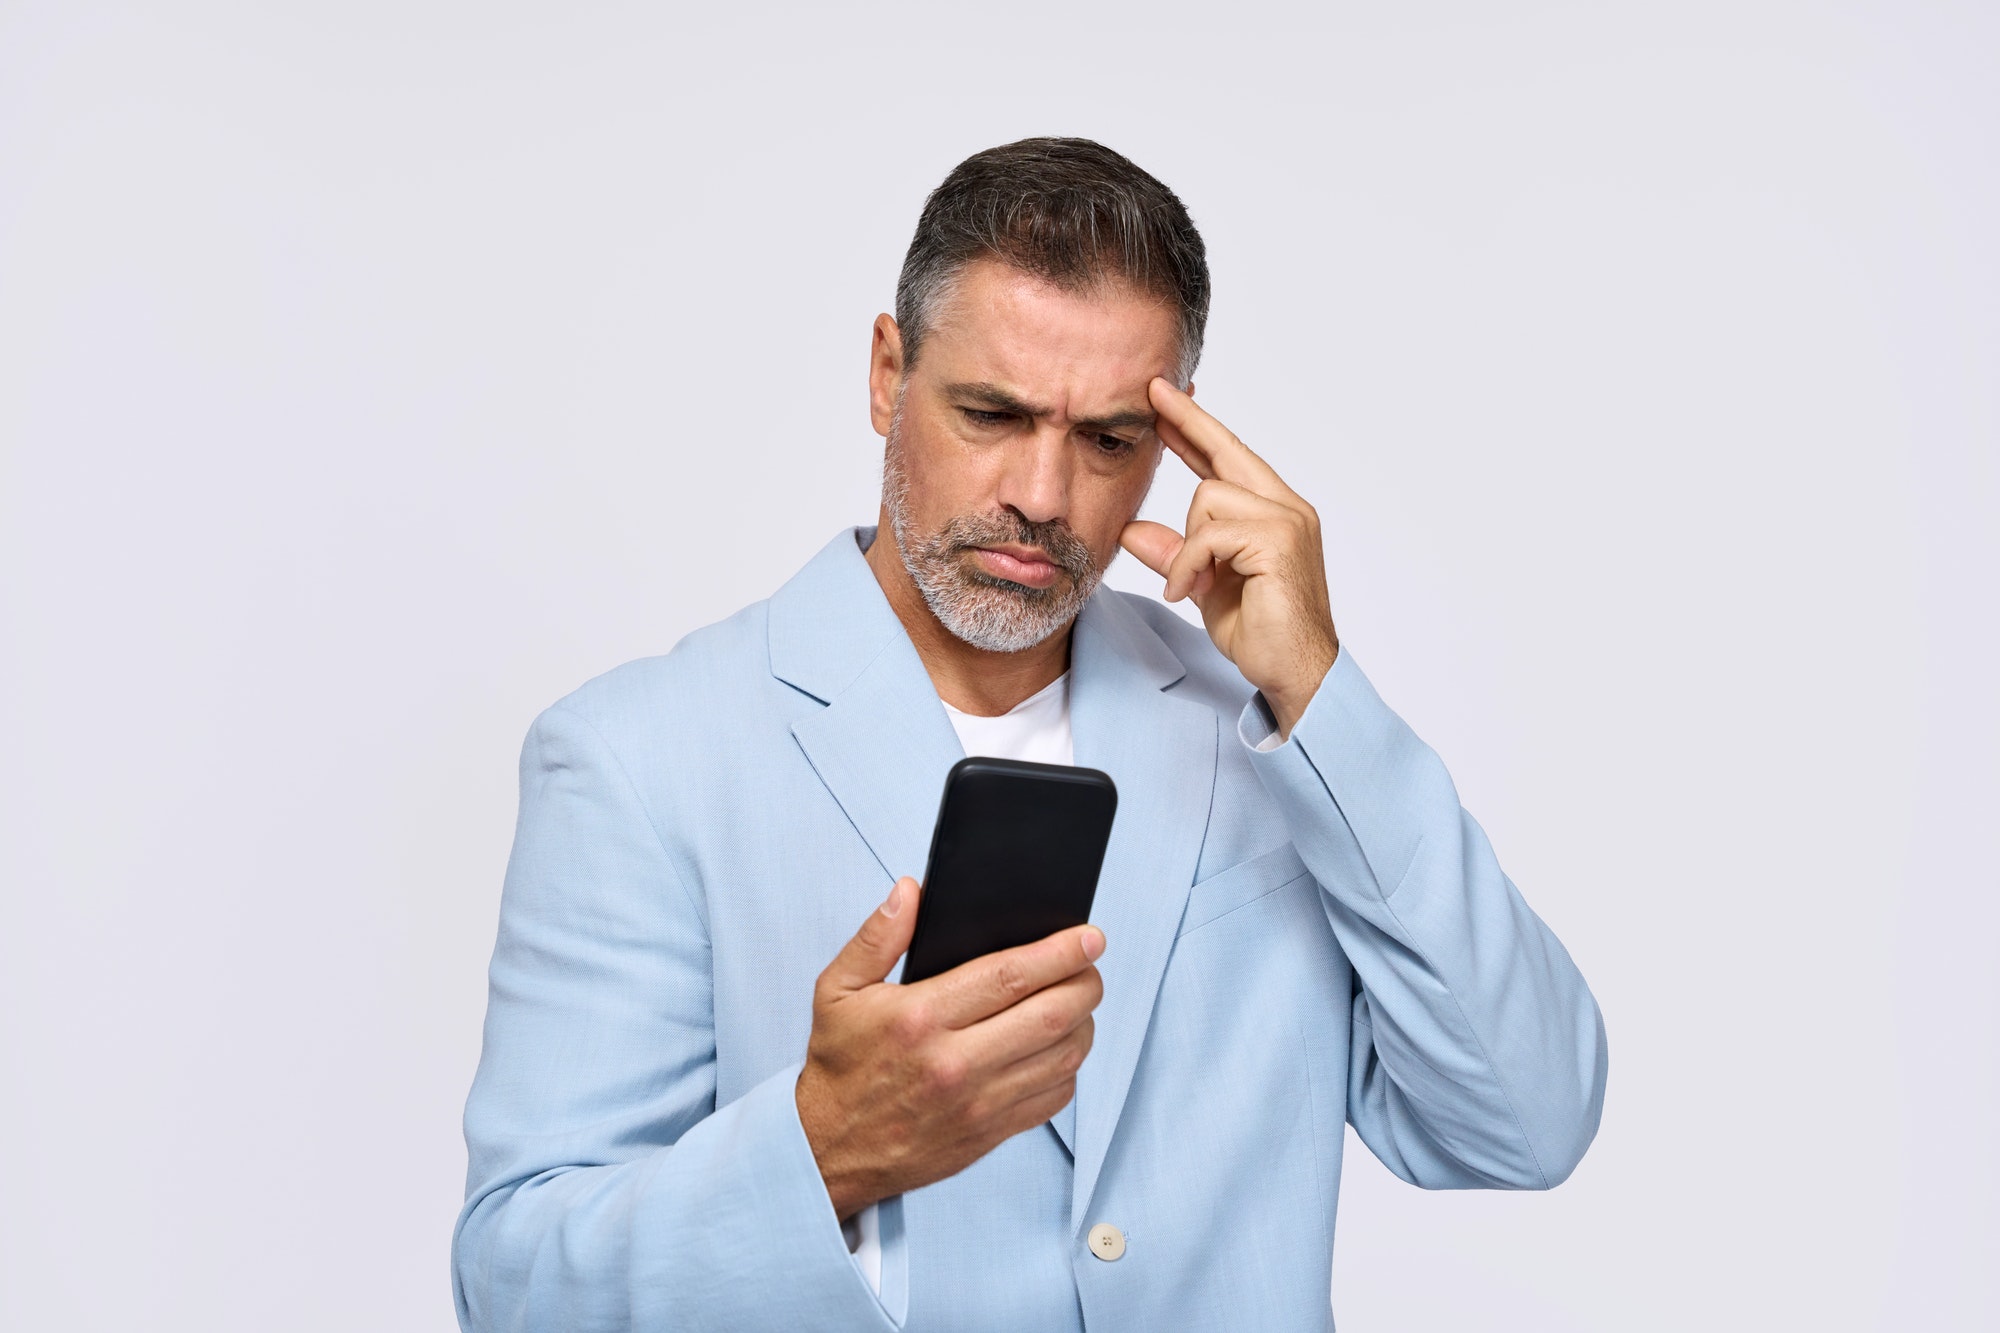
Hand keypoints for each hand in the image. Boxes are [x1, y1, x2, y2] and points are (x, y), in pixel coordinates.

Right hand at [795, 877, 1104, 1220]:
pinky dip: (1069, 1068)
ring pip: (1062, 1057)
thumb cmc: (839, 1065)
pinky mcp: (989, 1133)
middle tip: (1091, 966)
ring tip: (1078, 1002)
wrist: (829, 1149)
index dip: (1060, 952)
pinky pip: (1053, 1098)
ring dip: (1084, 1023)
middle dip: (1085, 983)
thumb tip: (911, 891)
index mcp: (921, 1018)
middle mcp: (954, 1062)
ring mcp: (977, 1103)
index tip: (1089, 937)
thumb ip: (877, 936)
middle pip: (1051, 1015)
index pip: (1011, 975)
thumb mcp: (837, 990)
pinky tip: (1058, 1047)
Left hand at [1121, 377, 1338, 739]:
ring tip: (1195, 584)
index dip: (1195, 428)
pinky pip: (1208, 534)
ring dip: (1188, 546)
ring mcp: (1287, 521)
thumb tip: (1131, 529)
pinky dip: (1189, 565)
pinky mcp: (1278, 541)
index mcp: (1274, 512)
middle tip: (1152, 395)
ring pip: (1207, 498)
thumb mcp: (1203, 586)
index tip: (1164, 401)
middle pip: (1224, 454)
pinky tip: (1190, 593)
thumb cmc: (1260, 631)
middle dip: (1186, 424)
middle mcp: (1287, 507)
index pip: (1229, 458)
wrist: (1296, 672)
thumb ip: (1174, 553)